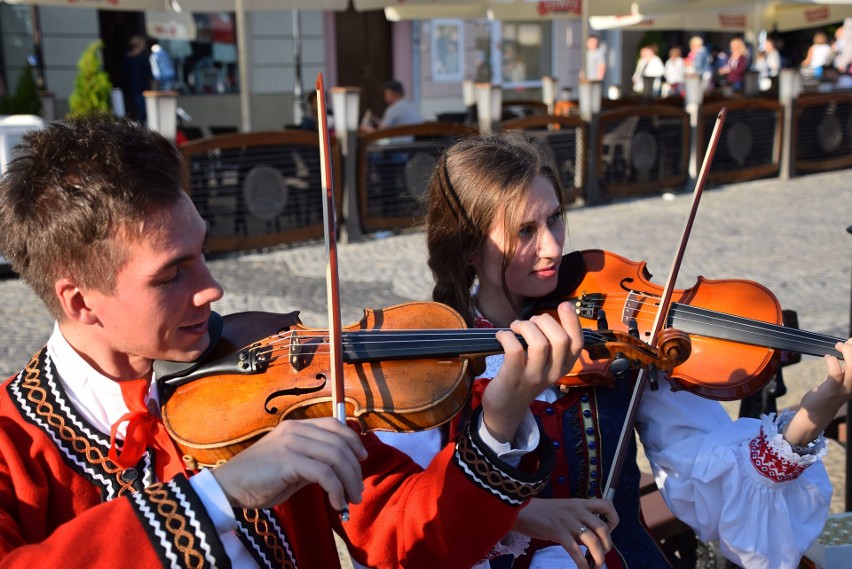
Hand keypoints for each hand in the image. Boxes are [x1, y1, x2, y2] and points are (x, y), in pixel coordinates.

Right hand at [210, 417, 366, 510]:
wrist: (228, 487)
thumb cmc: (259, 480)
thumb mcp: (292, 467)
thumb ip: (314, 462)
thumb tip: (341, 472)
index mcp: (297, 426)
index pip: (335, 425)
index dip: (353, 441)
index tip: (362, 459)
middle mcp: (296, 429)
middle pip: (340, 442)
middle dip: (355, 469)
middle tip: (357, 491)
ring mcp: (292, 443)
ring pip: (336, 457)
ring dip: (348, 481)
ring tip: (350, 500)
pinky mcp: (288, 460)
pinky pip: (323, 473)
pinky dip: (335, 490)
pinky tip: (336, 502)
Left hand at [481, 302, 582, 442]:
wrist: (506, 408)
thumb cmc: (525, 377)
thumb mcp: (545, 364)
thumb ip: (550, 344)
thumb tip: (544, 317)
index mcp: (564, 366)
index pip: (577, 342)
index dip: (573, 321)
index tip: (564, 305)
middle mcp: (553, 372)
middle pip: (560, 339)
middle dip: (544, 321)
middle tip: (530, 322)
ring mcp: (534, 377)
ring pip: (539, 343)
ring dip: (525, 326)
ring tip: (515, 327)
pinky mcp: (514, 378)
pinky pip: (515, 350)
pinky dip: (507, 336)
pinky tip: (501, 336)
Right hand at [514, 498, 618, 568]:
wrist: (520, 510)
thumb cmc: (540, 512)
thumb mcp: (563, 511)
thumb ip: (577, 521)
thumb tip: (590, 540)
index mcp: (579, 503)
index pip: (607, 505)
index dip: (613, 520)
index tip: (608, 531)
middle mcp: (577, 510)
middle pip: (603, 527)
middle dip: (607, 545)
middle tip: (601, 554)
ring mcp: (568, 521)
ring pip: (593, 540)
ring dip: (598, 557)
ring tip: (596, 566)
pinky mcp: (558, 532)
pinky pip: (576, 551)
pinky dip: (582, 564)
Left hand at [783, 338, 851, 445]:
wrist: (815, 415)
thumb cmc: (826, 395)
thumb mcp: (839, 380)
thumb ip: (844, 368)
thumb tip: (845, 348)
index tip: (851, 341)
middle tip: (841, 344)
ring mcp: (843, 389)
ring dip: (846, 353)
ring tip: (836, 347)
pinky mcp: (830, 390)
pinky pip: (835, 374)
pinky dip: (832, 362)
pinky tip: (827, 357)